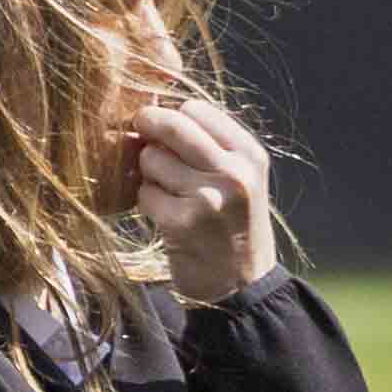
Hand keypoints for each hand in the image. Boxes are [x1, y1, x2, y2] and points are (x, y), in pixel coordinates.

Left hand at [131, 95, 283, 302]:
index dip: (174, 117)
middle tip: (141, 135)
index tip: (169, 133)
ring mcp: (209, 198)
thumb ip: (210, 144)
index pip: (195, 110)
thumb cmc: (233, 225)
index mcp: (250, 156)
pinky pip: (145, 194)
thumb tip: (156, 105)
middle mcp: (235, 174)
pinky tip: (167, 218)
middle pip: (171, 125)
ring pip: (151, 159)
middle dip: (148, 127)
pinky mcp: (183, 222)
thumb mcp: (240, 178)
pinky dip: (149, 205)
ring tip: (170, 194)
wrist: (242, 286)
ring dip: (150, 175)